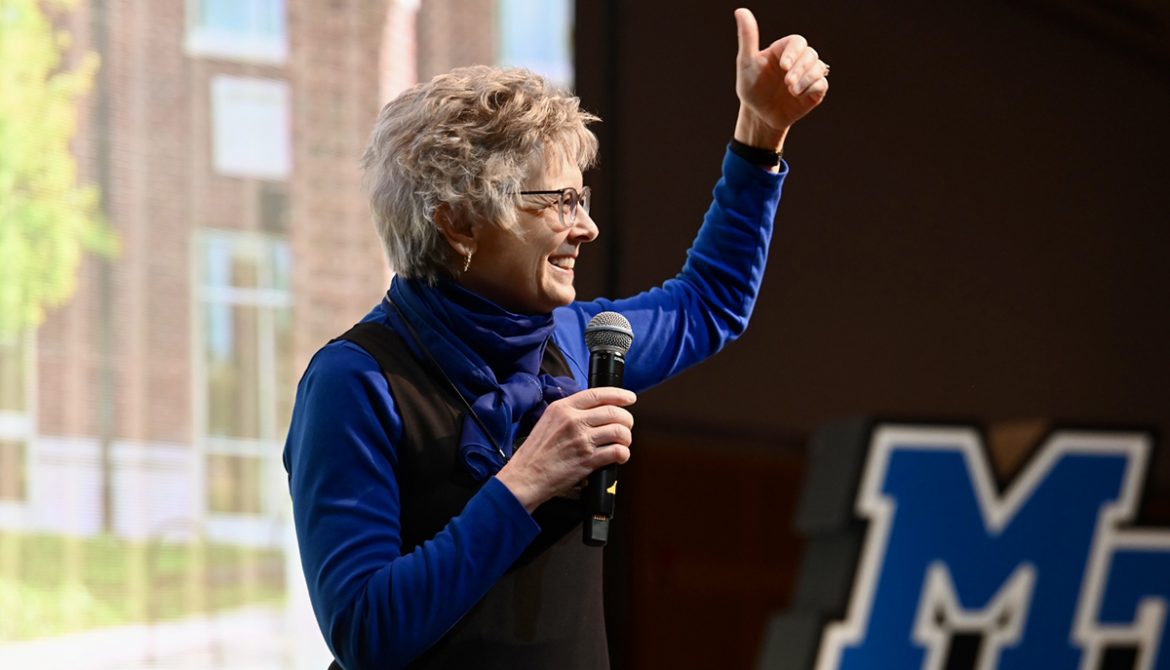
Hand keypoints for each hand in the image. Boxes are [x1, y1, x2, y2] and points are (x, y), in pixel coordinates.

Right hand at [496, 387, 635, 511]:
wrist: (526, 476)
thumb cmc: (535, 452)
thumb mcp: (548, 421)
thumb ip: (569, 412)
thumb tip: (593, 410)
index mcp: (562, 408)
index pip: (598, 394)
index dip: (619, 395)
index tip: (629, 398)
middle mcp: (573, 421)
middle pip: (614, 412)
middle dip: (626, 419)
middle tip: (626, 426)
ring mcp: (582, 440)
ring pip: (619, 431)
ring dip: (626, 437)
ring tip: (622, 442)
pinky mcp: (588, 459)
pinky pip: (617, 451)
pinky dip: (623, 454)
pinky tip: (619, 456)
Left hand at [733, 8, 829, 149]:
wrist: (758, 115)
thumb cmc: (751, 87)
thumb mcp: (747, 62)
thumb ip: (748, 37)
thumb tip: (741, 11)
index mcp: (784, 50)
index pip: (797, 42)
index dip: (794, 52)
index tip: (783, 66)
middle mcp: (798, 60)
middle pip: (810, 54)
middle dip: (800, 68)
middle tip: (787, 82)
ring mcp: (807, 75)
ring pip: (819, 68)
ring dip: (806, 79)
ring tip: (791, 91)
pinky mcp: (814, 91)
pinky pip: (822, 84)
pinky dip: (812, 89)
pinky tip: (798, 96)